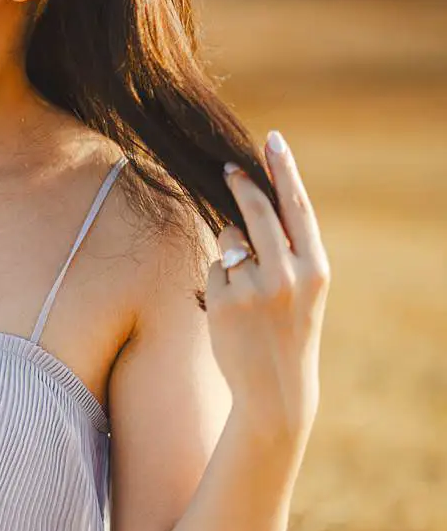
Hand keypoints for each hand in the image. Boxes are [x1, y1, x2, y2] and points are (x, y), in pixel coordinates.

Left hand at [207, 131, 329, 447]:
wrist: (278, 389)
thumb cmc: (288, 330)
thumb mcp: (303, 289)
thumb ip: (285, 250)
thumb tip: (247, 207)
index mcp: (316, 268)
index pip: (297, 208)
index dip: (283, 171)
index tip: (272, 141)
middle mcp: (288, 274)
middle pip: (255, 211)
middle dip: (241, 185)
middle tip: (229, 168)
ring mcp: (254, 287)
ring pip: (229, 239)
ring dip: (232, 250)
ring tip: (248, 291)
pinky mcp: (224, 300)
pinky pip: (214, 268)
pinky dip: (218, 280)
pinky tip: (232, 310)